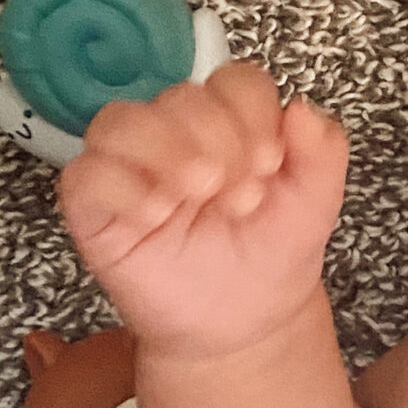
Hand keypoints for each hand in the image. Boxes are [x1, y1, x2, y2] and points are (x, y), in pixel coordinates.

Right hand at [58, 63, 349, 358]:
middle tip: (243, 196)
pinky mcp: (95, 209)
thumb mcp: (315, 204)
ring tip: (200, 190)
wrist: (242, 326)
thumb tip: (302, 109)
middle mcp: (176, 135)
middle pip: (180, 98)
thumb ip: (323, 152)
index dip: (252, 112)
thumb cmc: (271, 254)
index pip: (233, 81)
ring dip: (164, 148)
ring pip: (119, 122)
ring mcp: (131, 169)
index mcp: (229, 122)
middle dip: (218, 139)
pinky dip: (121, 187)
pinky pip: (84, 176)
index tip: (270, 164)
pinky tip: (157, 213)